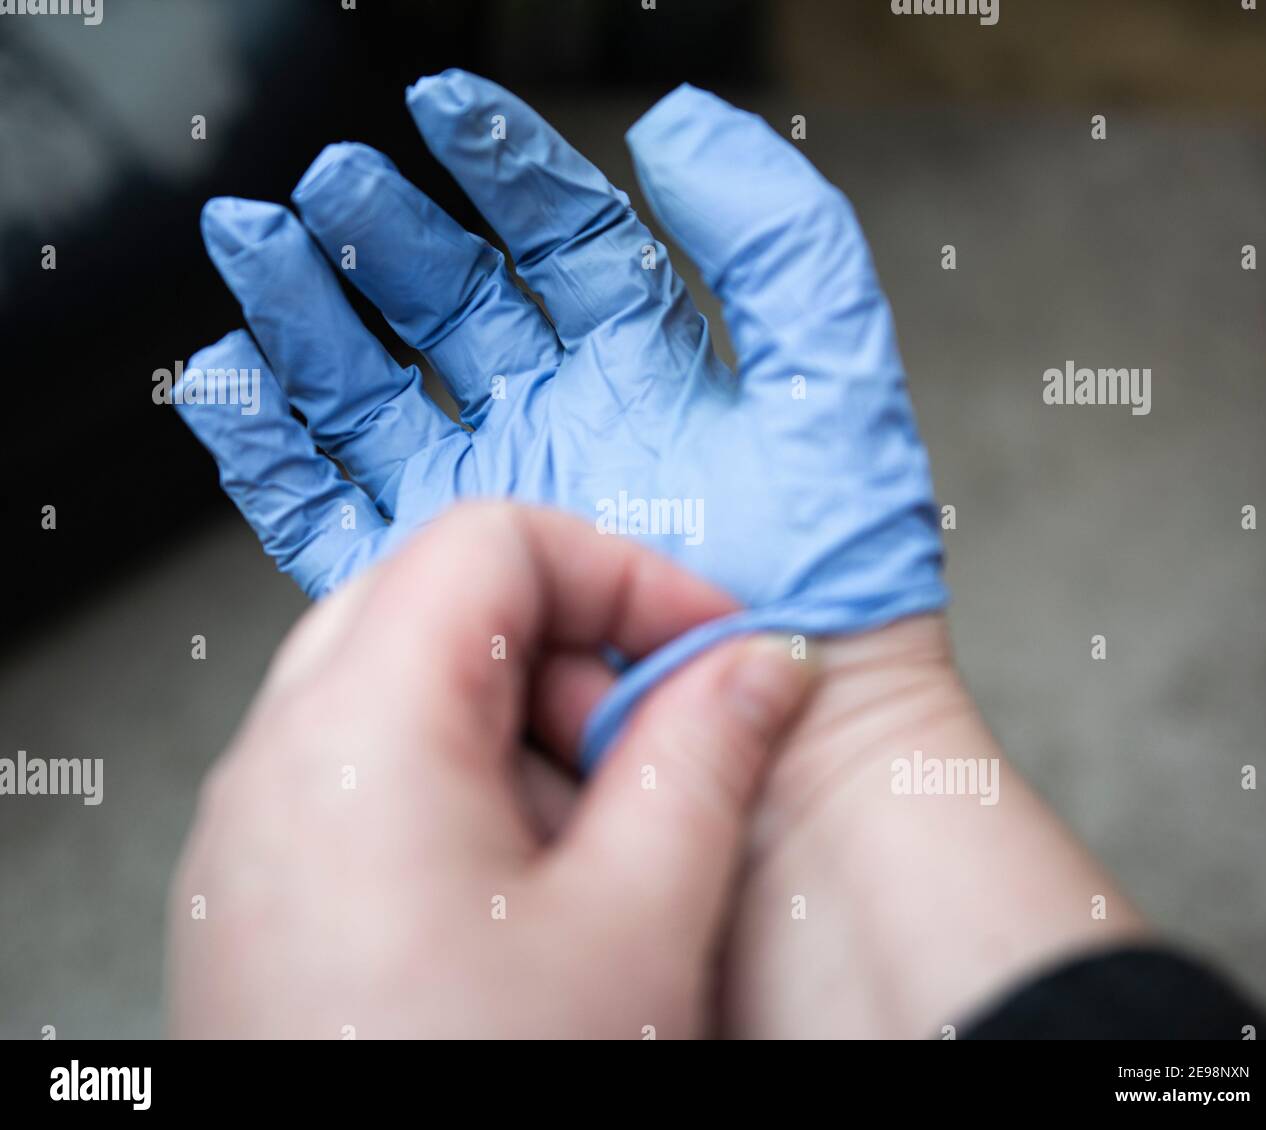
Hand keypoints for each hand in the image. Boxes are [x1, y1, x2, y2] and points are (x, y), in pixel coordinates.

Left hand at [167, 503, 814, 1037]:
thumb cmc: (482, 1101)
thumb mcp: (637, 925)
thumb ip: (708, 755)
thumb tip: (760, 663)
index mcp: (356, 735)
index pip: (491, 541)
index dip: (623, 571)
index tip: (709, 642)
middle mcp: (279, 764)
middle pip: (441, 599)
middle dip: (575, 645)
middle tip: (661, 736)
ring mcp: (262, 826)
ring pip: (410, 682)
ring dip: (530, 722)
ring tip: (605, 833)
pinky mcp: (271, 886)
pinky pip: (378, 768)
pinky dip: (475, 782)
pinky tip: (535, 885)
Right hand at [174, 69, 945, 761]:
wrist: (797, 741)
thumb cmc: (833, 581)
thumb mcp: (833, 387)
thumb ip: (779, 244)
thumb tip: (681, 130)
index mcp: (644, 373)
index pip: (562, 245)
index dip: (502, 170)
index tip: (441, 109)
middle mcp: (557, 431)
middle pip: (449, 311)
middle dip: (386, 238)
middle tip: (331, 183)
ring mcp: (491, 508)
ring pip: (373, 396)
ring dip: (308, 322)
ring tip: (259, 252)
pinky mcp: (442, 590)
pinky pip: (332, 515)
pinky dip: (273, 455)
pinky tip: (233, 387)